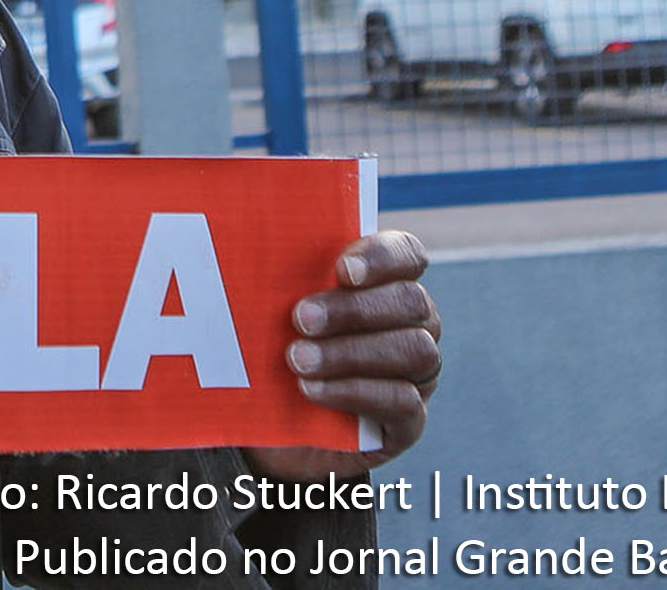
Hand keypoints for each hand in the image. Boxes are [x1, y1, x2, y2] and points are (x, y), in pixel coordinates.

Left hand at [245, 230, 440, 481]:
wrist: (274, 426)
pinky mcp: (409, 420)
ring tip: (298, 359)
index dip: (383, 256)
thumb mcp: (272, 308)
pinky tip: (311, 389)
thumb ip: (279, 276)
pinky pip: (402, 401)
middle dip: (353, 309)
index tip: (341, 268)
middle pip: (411, 302)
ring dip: (350, 352)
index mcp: (386, 285)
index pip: (407, 254)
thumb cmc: (275, 349)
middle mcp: (413, 325)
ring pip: (414, 351)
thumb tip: (248, 240)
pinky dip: (354, 392)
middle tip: (301, 318)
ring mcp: (418, 374)